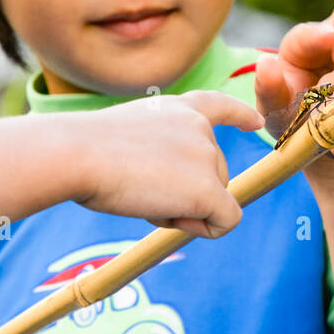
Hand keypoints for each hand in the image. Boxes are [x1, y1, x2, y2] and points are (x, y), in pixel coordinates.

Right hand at [76, 91, 260, 238]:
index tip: (256, 122)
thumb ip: (155, 152)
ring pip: (213, 201)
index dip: (239, 115)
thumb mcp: (127, 140)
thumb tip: (165, 188)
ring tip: (141, 197)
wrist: (78, 153)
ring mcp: (208, 156)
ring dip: (182, 211)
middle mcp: (200, 126)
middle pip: (214, 175)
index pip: (217, 105)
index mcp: (177, 108)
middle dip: (185, 194)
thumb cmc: (83, 151)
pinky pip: (224, 221)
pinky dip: (203, 229)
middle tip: (140, 191)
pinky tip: (169, 217)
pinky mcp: (209, 188)